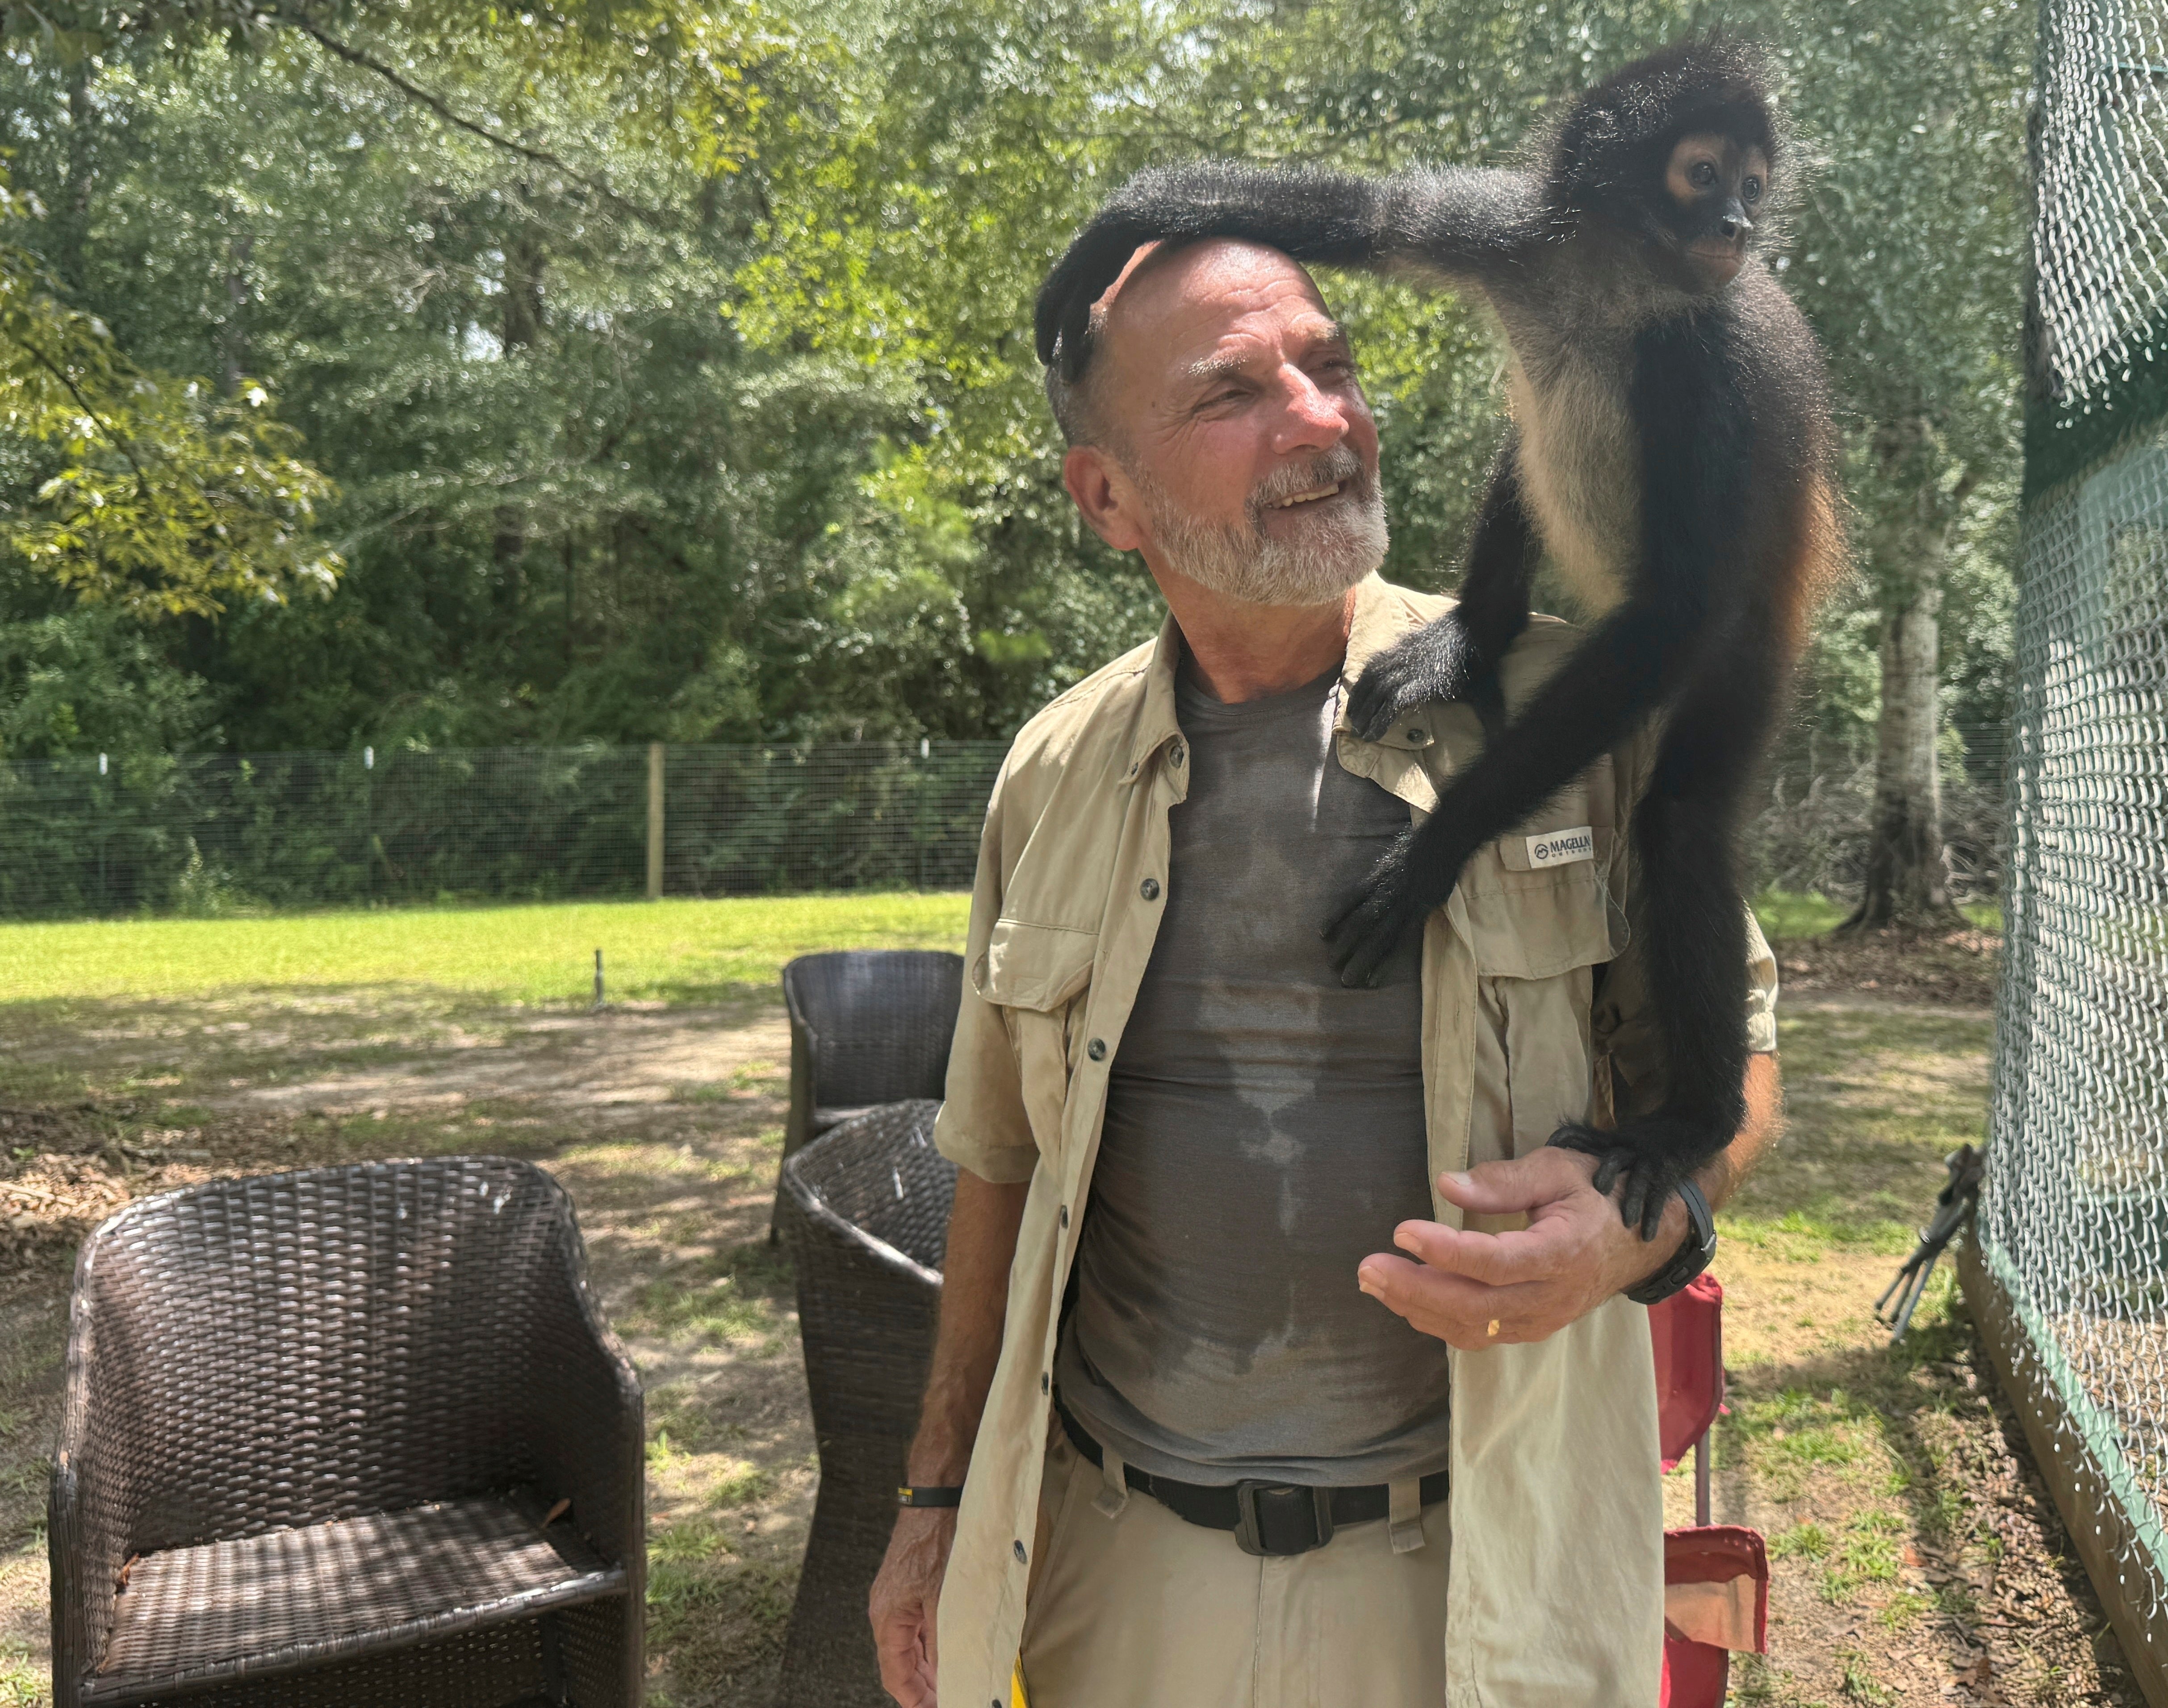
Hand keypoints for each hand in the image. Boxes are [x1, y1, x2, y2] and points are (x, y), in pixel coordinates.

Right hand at [870, 1507, 954, 1706]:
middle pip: (901, 1662)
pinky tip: (948, 1650)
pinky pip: (918, 1625)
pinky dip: (932, 1643)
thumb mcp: (945, 1598)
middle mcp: (888, 1609)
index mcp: (888, 1617)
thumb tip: (951, 1674)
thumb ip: (945, 1641)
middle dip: (923, 1686)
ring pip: (911, 1644)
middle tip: (947, 1698)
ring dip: (929, 1666)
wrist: (939, 1495)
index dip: (914, 1698)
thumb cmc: (937, 1537)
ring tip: (950, 1683)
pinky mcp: (911, 1585)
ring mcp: (899, 1596)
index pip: (895, 1674)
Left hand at [1355, 1147, 1690, 1347]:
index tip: (1402, 1230)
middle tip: (1368, 1267)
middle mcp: (1552, 1296)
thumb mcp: (1558, 1170)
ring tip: (1373, 1282)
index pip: (1495, 1262)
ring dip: (1417, 1308)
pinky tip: (1406, 1300)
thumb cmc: (1597, 1195)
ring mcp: (1542, 1319)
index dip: (1446, 1251)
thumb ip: (1504, 1180)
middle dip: (1414, 1289)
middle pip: (1474, 1305)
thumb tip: (1447, 1185)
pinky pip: (1479, 1334)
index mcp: (1563, 1252)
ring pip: (1472, 1326)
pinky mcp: (1532, 1328)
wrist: (1641, 1239)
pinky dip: (1438, 1322)